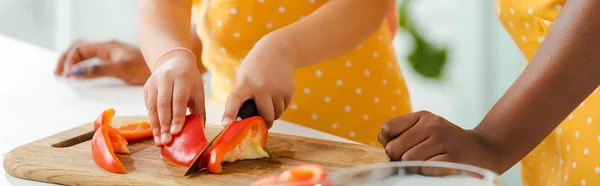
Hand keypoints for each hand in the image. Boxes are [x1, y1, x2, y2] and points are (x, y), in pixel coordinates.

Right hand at [55, 40, 150, 84]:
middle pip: (79, 49)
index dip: (69, 60)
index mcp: (106, 47)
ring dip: (74, 62)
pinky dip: (83, 66)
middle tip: (58, 73)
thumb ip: (97, 70)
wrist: (162, 70)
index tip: (66, 74)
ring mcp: (111, 55)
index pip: (80, 49)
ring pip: (86, 54)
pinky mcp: (115, 63)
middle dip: (66, 59)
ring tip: (65, 74)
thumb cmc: (144, 68)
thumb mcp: (119, 69)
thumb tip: (74, 72)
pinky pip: (94, 60)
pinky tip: (82, 75)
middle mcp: (107, 49)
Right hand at [144, 52, 204, 145]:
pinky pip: (148, 106)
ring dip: (156, 126)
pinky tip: (156, 132)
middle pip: (163, 104)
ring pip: (152, 107)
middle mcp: (166, 79)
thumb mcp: (198, 92)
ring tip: (159, 141)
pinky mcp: (147, 87)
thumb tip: (201, 132)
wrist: (174, 62)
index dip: (177, 117)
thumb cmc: (190, 81)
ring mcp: (154, 82)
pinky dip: (152, 120)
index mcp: (182, 79)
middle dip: (164, 124)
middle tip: (166, 141)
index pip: (178, 100)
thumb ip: (199, 110)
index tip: (176, 132)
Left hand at [221, 37, 295, 127]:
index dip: (229, 113)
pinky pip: (284, 107)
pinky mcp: (288, 90)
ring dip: (273, 113)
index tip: (226, 123)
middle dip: (264, 122)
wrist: (278, 51)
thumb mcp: (243, 77)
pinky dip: (281, 106)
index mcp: (245, 84)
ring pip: (276, 114)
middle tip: (262, 123)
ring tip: (270, 102)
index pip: (234, 100)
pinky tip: (277, 95)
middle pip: (265, 116)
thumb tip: (242, 119)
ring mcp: (276, 89)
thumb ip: (242, 96)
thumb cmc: (255, 67)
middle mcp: (261, 87)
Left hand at [378, 111, 503, 173]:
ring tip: (428, 164)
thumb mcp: (427, 129)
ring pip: (408, 160)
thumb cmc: (448, 143)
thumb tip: (383, 140)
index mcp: (423, 117)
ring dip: (414, 168)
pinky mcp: (453, 158)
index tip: (400, 147)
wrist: (485, 150)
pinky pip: (426, 169)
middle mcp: (433, 125)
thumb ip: (402, 132)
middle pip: (394, 148)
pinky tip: (438, 168)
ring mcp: (444, 140)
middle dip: (399, 159)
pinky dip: (428, 172)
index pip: (387, 128)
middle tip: (415, 160)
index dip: (388, 142)